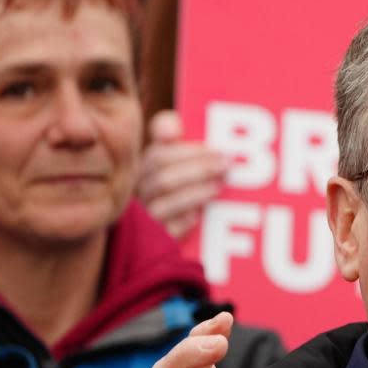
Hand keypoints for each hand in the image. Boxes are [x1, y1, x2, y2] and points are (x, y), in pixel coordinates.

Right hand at [137, 110, 226, 238]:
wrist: (165, 231)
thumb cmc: (176, 181)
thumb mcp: (172, 156)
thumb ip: (169, 132)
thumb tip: (171, 126)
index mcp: (144, 170)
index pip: (158, 157)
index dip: (187, 152)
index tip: (215, 149)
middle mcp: (141, 193)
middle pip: (163, 179)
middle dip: (197, 171)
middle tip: (226, 166)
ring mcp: (146, 218)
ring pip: (163, 204)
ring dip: (193, 194)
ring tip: (218, 188)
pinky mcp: (155, 241)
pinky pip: (165, 232)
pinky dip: (181, 223)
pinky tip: (198, 216)